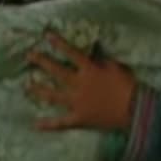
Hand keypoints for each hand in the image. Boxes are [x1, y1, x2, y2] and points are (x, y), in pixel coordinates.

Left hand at [24, 46, 139, 132]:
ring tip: (27, 86)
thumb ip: (102, 60)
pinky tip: (35, 125)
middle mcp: (79, 84)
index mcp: (89, 70)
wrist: (134, 110)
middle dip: (42, 62)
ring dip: (39, 90)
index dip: (59, 44)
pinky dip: (48, 124)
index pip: (71, 53)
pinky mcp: (78, 118)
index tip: (47, 36)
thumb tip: (94, 51)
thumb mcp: (116, 67)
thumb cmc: (128, 86)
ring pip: (53, 96)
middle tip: (29, 56)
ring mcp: (76, 102)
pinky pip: (61, 122)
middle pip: (56, 71)